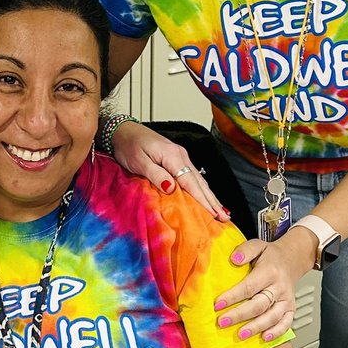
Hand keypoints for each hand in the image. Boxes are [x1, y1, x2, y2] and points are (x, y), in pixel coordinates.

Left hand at [110, 122, 227, 219]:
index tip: (213, 213)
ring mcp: (181, 156)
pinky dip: (202, 189)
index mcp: (172, 156)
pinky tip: (207, 196)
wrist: (123, 130)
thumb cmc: (128, 145)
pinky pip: (193, 177)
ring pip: (199, 180)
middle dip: (212, 200)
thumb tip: (172, 188)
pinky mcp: (177, 159)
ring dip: (210, 196)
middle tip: (224, 217)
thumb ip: (156, 174)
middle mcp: (181, 155)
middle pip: (200, 182)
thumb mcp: (139, 162)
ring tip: (221, 211)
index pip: (190, 182)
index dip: (202, 199)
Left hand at [214, 228, 317, 341]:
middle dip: (240, 315)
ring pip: (272, 316)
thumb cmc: (270, 255)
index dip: (233, 297)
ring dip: (256, 327)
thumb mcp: (258, 245)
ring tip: (240, 334)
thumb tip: (234, 258)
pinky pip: (286, 323)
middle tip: (222, 322)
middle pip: (259, 304)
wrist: (293, 259)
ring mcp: (286, 299)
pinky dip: (276, 332)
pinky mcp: (291, 308)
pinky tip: (264, 338)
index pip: (249, 287)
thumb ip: (245, 250)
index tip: (217, 305)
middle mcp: (279, 287)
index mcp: (270, 272)